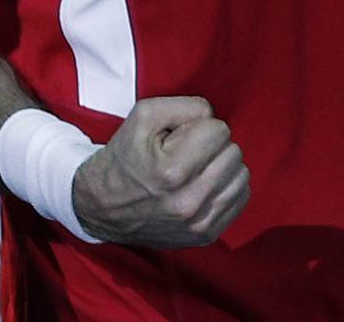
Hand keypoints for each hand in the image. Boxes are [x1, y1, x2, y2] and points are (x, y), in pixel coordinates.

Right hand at [71, 96, 249, 247]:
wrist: (101, 208)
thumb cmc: (124, 157)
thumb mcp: (143, 116)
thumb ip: (185, 107)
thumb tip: (214, 118)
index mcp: (172, 171)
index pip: (220, 131)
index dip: (200, 127)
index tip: (179, 138)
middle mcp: (189, 202)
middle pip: (234, 153)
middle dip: (213, 146)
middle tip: (187, 153)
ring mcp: (199, 224)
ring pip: (242, 176)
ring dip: (222, 166)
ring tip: (196, 169)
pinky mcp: (206, 236)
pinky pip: (240, 199)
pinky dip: (226, 187)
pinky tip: (204, 185)